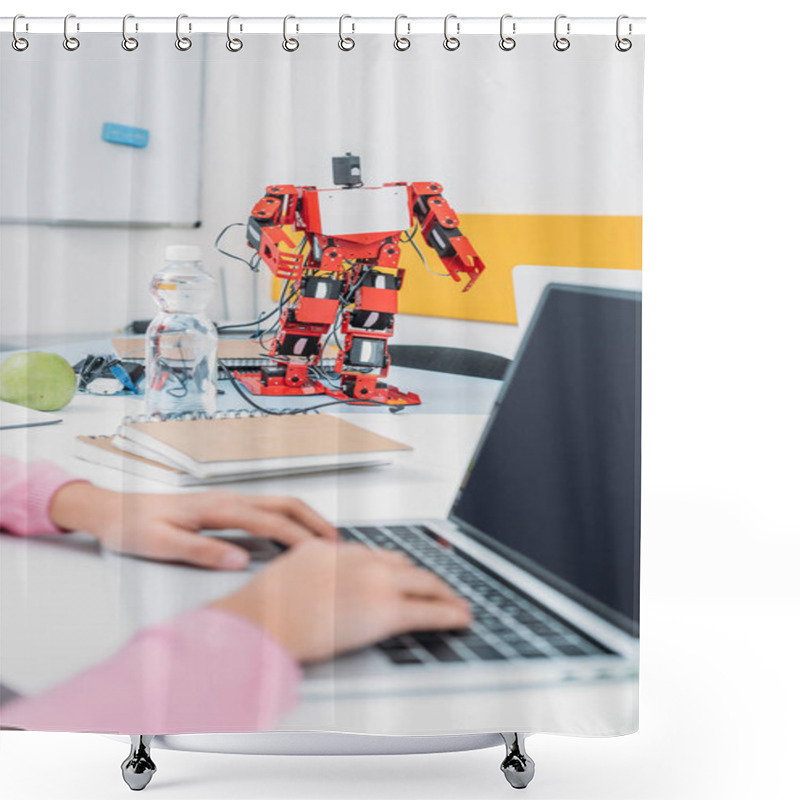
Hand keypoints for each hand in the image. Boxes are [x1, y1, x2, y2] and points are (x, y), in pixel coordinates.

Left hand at [48, 483, 336, 569]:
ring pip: (278, 503)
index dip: (300, 537)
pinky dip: (288, 518)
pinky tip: (291, 532)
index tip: (321, 552)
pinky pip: (265, 508)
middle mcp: (227, 498)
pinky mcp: (223, 506)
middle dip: (314, 521)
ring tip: (323, 538)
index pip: (270, 521)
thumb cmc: (133, 526)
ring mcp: (227, 499)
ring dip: (304, 518)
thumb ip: (202, 551)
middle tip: (337, 542)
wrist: (112, 510)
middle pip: (284, 503)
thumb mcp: (162, 544)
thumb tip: (240, 559)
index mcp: (217, 507)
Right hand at [210, 538, 472, 661]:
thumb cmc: (265, 607)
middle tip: (442, 591)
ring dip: (445, 595)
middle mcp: (362, 561)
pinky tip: (460, 618)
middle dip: (429, 581)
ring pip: (425, 583)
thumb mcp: (291, 570)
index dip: (401, 571)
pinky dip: (450, 614)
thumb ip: (316, 568)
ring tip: (456, 605)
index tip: (409, 577)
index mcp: (338, 550)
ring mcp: (376, 583)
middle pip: (408, 566)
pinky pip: (428, 611)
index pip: (381, 556)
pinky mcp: (385, 611)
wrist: (260, 621)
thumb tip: (326, 581)